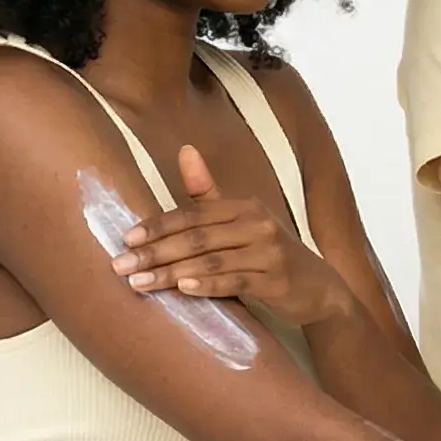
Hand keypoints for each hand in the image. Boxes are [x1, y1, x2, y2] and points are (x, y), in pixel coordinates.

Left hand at [107, 146, 350, 327]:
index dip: (158, 225)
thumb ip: (208, 193)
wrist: (320, 288)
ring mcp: (270, 253)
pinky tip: (183, 289)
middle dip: (155, 252)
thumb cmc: (269, 255)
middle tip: (120, 266)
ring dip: (170, 272)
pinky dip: (208, 285)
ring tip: (139, 283)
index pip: (193, 213)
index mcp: (245, 207)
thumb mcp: (242, 222)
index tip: (127, 239)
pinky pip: (236, 282)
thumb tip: (184, 150)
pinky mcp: (278, 281)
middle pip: (197, 237)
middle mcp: (258, 224)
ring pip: (211, 261)